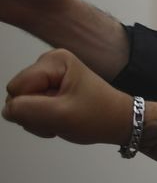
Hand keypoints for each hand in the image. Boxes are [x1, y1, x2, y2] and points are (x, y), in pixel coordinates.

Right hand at [3, 48, 133, 145]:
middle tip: (60, 119)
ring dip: (39, 118)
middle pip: (18, 95)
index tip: (57, 113)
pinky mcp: (49, 88)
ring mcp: (48, 76)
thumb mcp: (60, 115)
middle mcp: (48, 63)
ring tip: (63, 119)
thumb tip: (7, 110)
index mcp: (53, 60)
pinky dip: (43, 119)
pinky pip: (31, 107)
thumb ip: (26, 110)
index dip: (31, 107)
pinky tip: (61, 119)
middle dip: (35, 113)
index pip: (16, 88)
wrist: (120, 122)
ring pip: (22, 103)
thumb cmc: (98, 117)